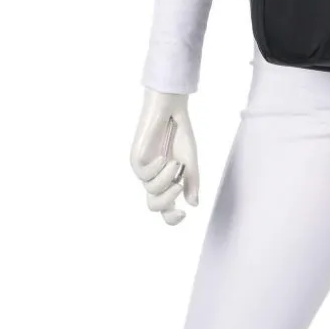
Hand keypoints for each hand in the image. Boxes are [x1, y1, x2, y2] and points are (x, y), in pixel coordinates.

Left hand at [129, 90, 199, 225]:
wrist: (171, 110)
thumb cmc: (180, 134)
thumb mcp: (190, 161)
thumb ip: (192, 182)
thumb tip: (193, 205)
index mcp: (167, 182)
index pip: (166, 209)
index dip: (172, 219)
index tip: (183, 214)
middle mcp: (154, 179)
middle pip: (154, 206)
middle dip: (167, 200)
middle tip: (179, 185)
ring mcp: (144, 170)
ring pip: (150, 189)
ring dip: (165, 177)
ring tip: (174, 161)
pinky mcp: (136, 159)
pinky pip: (143, 173)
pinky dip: (155, 167)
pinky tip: (162, 156)